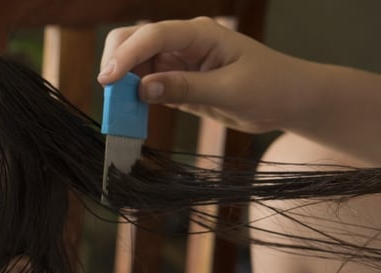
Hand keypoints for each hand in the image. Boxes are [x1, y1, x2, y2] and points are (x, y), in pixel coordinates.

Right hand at [97, 17, 309, 133]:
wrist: (289, 100)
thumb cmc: (270, 87)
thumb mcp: (229, 91)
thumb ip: (185, 88)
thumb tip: (143, 88)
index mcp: (200, 33)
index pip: (153, 36)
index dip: (126, 55)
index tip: (108, 80)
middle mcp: (183, 42)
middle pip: (134, 40)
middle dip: (116, 63)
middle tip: (109, 96)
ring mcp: (177, 61)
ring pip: (134, 65)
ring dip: (122, 85)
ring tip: (119, 111)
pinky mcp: (176, 81)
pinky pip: (145, 86)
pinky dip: (133, 99)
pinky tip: (131, 113)